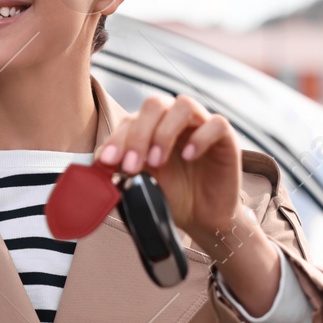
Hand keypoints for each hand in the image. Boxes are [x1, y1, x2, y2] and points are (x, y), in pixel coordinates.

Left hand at [96, 93, 243, 241]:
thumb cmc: (170, 196)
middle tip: (132, 166)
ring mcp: (201, 125)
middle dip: (138, 134)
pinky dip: (200, 137)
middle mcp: (174, 120)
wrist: (202, 218)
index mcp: (151, 127)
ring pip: (183, 105)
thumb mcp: (139, 184)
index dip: (116, 139)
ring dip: (165, 132)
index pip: (131, 119)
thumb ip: (119, 171)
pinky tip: (189, 156)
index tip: (105, 162)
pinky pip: (216, 123)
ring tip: (157, 161)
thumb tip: (96, 164)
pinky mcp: (225, 138)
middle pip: (155, 104)